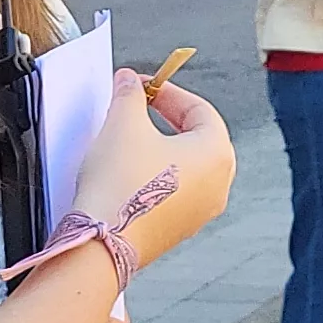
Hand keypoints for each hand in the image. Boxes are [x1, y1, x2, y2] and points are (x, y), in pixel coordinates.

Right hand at [69, 72, 233, 270]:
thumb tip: (130, 82)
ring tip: (131, 138)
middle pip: (198, 137)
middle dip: (168, 118)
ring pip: (188, 166)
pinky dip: (159, 175)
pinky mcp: (181, 228)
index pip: (199, 108)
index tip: (143, 86)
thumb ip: (129, 94)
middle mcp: (219, 184)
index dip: (167, 91)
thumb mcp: (123, 124)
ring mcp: (202, 210)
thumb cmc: (121, 186)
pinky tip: (131, 171)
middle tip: (140, 107)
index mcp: (216, 153)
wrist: (103, 240)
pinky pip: (177, 191)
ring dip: (162, 147)